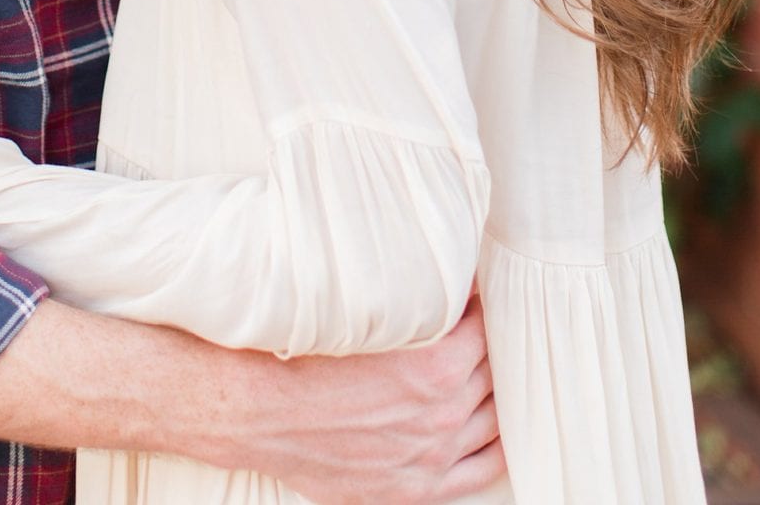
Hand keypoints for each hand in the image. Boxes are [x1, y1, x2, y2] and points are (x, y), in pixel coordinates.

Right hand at [222, 296, 503, 503]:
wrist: (263, 412)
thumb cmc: (307, 356)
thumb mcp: (365, 313)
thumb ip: (412, 303)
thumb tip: (439, 276)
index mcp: (435, 367)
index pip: (483, 328)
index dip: (480, 307)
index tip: (474, 295)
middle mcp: (442, 415)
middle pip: (491, 371)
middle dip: (488, 345)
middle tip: (480, 327)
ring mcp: (432, 455)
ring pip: (491, 418)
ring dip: (492, 390)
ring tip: (485, 368)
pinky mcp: (416, 487)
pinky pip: (481, 469)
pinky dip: (495, 444)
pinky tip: (496, 425)